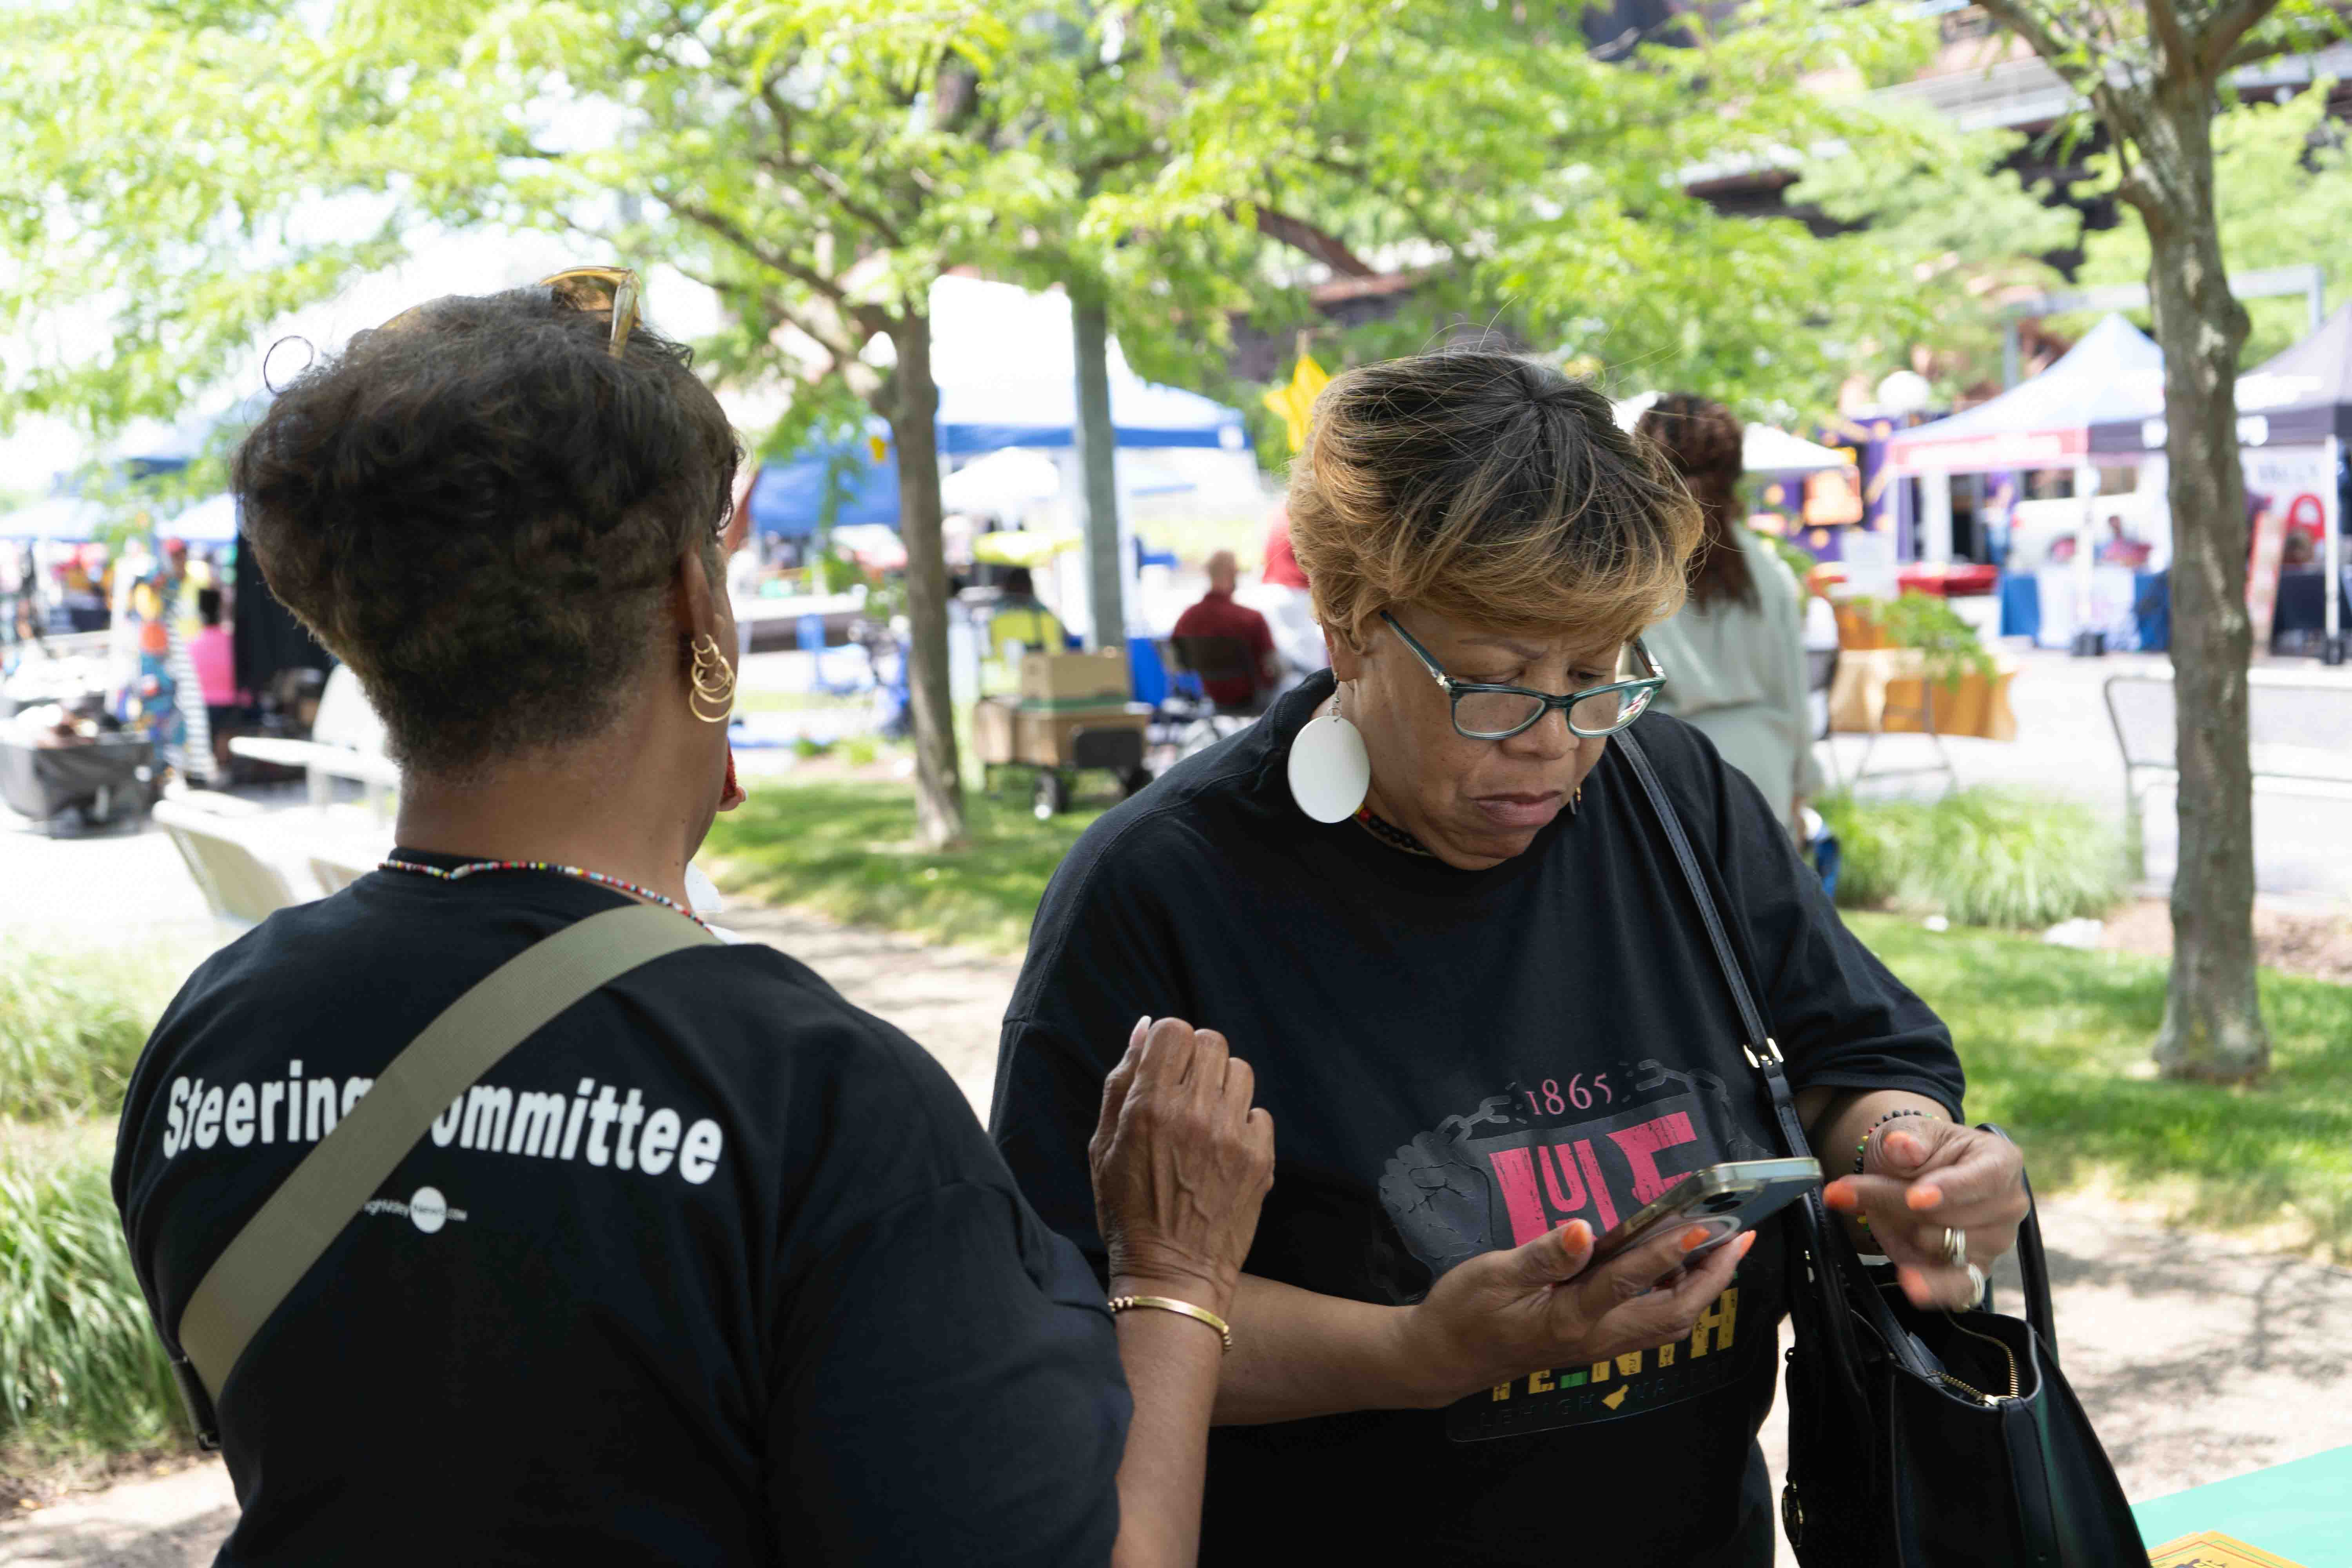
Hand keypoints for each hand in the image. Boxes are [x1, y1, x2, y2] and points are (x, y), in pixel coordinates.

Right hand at [1089, 1017, 1275, 1317]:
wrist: (1172, 1274)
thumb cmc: (1128, 1210)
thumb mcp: (1103, 1145)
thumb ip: (1121, 1081)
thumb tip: (1145, 1028)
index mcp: (1149, 1106)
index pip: (1173, 1030)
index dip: (1167, 1042)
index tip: (1163, 1066)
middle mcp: (1193, 1113)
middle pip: (1211, 1041)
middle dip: (1196, 1058)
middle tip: (1185, 1089)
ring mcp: (1231, 1135)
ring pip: (1240, 1070)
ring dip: (1222, 1086)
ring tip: (1206, 1117)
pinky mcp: (1259, 1158)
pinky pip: (1259, 1112)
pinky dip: (1242, 1123)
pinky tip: (1223, 1149)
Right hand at [1396, 1216, 1756, 1404]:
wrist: (1446, 1358)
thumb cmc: (1464, 1311)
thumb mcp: (1493, 1274)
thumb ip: (1543, 1254)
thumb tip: (1585, 1229)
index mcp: (1570, 1317)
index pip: (1631, 1281)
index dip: (1670, 1252)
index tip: (1704, 1224)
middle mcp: (1595, 1337)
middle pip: (1673, 1313)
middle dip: (1712, 1276)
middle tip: (1738, 1236)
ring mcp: (1599, 1345)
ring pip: (1668, 1323)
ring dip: (1700, 1288)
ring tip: (1720, 1249)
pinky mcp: (1595, 1343)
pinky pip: (1652, 1324)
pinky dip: (1676, 1297)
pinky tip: (1674, 1268)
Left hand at [1823, 1119, 2027, 1308]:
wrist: (1913, 1177)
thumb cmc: (1920, 1149)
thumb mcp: (1908, 1131)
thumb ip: (1908, 1138)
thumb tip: (1901, 1145)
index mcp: (2001, 1162)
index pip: (1982, 1180)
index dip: (1950, 1190)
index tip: (1915, 1199)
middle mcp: (2007, 1206)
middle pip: (1952, 1215)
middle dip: (1896, 1203)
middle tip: (1845, 1191)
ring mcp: (1994, 1243)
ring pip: (1943, 1246)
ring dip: (1902, 1231)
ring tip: (1880, 1211)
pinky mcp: (1975, 1271)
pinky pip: (1959, 1287)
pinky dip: (1933, 1287)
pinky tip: (1910, 1281)